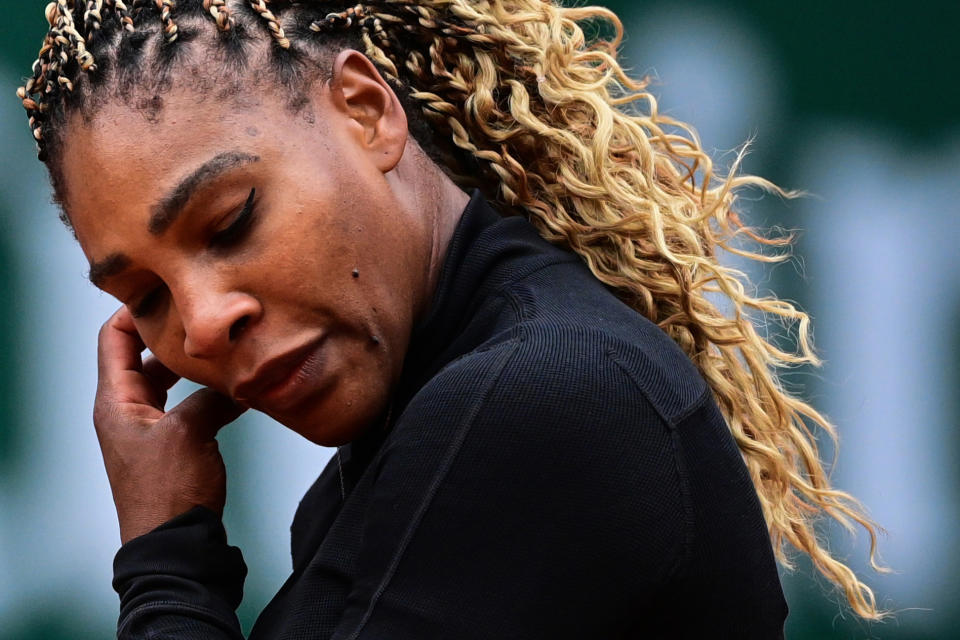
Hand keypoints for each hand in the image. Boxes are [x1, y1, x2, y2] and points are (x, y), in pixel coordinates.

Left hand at [94, 307, 245, 543]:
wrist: (175, 546)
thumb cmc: (168, 492)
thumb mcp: (190, 431)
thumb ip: (211, 396)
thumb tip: (237, 380)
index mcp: (117, 402)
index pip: (114, 339)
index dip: (135, 311)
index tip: (166, 292)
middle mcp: (127, 412)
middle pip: (142, 358)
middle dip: (172, 337)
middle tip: (202, 318)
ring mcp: (149, 431)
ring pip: (168, 383)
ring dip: (193, 368)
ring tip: (221, 351)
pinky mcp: (171, 448)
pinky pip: (186, 408)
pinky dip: (206, 395)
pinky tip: (233, 392)